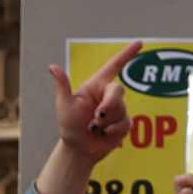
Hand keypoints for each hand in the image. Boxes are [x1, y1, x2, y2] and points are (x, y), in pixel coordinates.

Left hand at [41, 49, 135, 193]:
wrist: (79, 150)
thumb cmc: (69, 126)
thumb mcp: (64, 105)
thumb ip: (63, 86)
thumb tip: (52, 66)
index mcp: (96, 86)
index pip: (114, 66)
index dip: (127, 54)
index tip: (140, 43)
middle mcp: (108, 95)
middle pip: (118, 91)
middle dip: (109, 105)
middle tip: (97, 116)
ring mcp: (117, 109)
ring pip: (121, 110)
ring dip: (106, 121)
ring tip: (93, 128)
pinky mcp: (123, 124)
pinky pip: (125, 123)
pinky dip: (113, 130)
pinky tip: (103, 135)